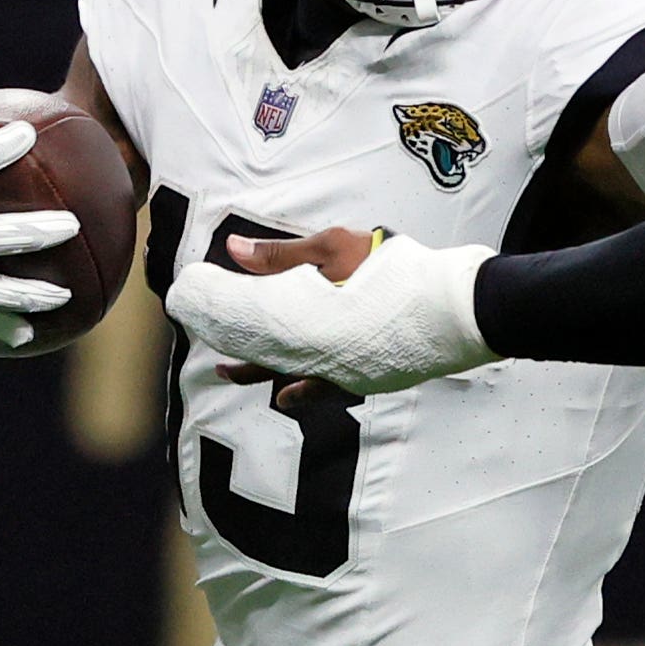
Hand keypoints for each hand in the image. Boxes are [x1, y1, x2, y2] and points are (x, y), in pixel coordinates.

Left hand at [207, 229, 377, 409]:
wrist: (440, 302)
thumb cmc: (388, 267)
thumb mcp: (331, 247)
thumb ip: (281, 254)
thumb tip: (234, 249)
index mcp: (302, 309)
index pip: (252, 310)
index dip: (226, 308)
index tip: (204, 307)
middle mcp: (312, 344)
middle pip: (261, 349)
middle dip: (235, 350)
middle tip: (210, 355)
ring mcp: (335, 363)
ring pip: (284, 371)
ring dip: (256, 372)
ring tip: (230, 374)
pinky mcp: (358, 374)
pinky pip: (321, 388)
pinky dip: (302, 392)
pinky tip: (287, 398)